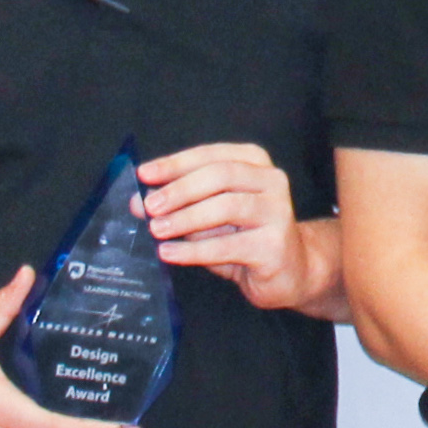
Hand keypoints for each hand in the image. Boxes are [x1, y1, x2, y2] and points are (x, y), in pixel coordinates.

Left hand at [139, 141, 319, 303]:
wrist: (289, 272)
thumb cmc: (244, 238)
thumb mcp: (208, 217)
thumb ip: (179, 206)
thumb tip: (138, 203)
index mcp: (254, 163)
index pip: (210, 155)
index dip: (175, 163)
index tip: (144, 175)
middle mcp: (272, 181)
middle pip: (220, 175)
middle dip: (180, 190)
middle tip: (150, 206)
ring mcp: (278, 212)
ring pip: (227, 206)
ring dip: (186, 218)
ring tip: (157, 230)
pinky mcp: (275, 245)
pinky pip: (228, 245)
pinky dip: (194, 250)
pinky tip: (170, 253)